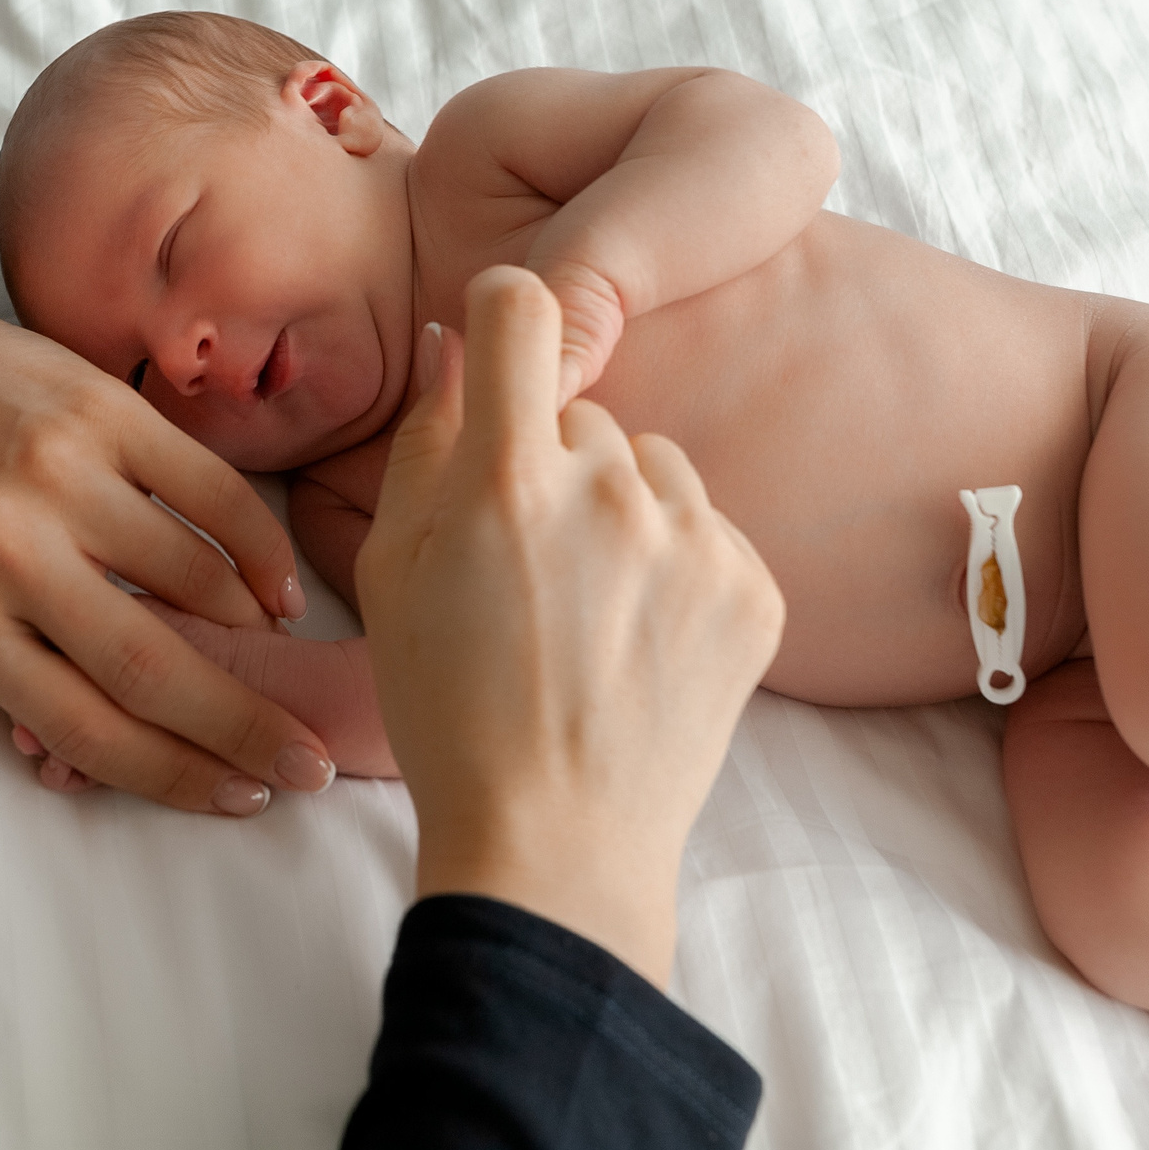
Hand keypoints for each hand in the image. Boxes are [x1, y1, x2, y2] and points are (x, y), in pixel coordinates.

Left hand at [0, 265, 336, 814]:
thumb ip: (30, 677)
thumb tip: (146, 757)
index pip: (85, 728)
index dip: (179, 777)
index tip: (245, 798)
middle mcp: (5, 552)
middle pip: (150, 669)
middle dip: (246, 731)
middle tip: (308, 765)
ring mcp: (59, 476)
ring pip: (196, 581)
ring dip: (255, 636)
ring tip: (277, 659)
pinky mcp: (107, 413)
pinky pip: (213, 495)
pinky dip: (260, 552)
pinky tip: (278, 591)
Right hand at [355, 266, 782, 979]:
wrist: (557, 840)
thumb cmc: (450, 711)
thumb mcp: (394, 571)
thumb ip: (427, 439)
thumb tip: (461, 339)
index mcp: (507, 478)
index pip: (524, 308)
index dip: (506, 313)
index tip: (501, 348)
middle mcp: (611, 491)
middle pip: (585, 412)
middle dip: (552, 460)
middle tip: (526, 559)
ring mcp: (695, 541)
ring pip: (652, 466)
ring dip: (622, 508)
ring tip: (588, 605)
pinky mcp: (754, 590)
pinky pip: (709, 530)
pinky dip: (677, 568)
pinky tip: (639, 638)